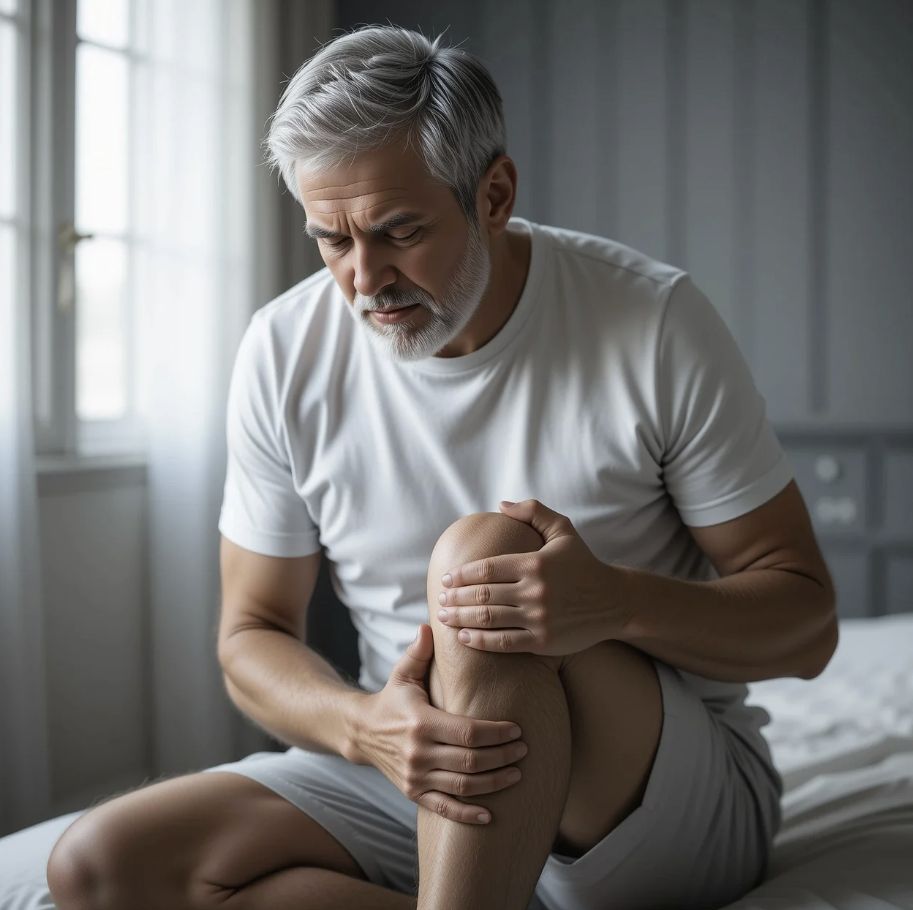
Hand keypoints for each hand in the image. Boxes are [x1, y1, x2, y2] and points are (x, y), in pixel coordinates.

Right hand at [355, 624, 527, 823]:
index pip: (467, 732)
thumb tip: (430, 625)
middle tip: (524, 750)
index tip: (517, 730)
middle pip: (470, 761)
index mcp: (421, 721)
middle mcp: (418, 752)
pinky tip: (490, 814)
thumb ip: (419, 651)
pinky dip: (468, 814)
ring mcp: (415, 776)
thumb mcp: (403, 673)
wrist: (362, 731)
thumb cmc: (392, 698)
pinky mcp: (413, 793)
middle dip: (502, 757)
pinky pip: (444, 808)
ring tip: (517, 774)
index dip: (496, 734)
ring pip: (463, 786)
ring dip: (494, 782)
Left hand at [437, 499, 625, 654]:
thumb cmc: (583, 564)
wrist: (615, 601)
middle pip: (482, 594)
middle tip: (440, 598)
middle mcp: (535, 591)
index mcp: (534, 563)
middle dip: (455, 597)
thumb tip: (500, 505)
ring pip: (488, 619)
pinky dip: (479, 641)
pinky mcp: (544, 641)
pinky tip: (464, 637)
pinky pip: (503, 642)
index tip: (447, 578)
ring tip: (445, 616)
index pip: (486, 568)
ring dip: (460, 618)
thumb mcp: (563, 530)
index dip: (462, 575)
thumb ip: (533, 511)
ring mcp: (539, 618)